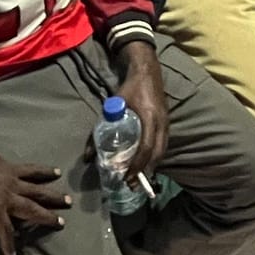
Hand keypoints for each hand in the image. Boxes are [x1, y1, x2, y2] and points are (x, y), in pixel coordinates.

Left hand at [111, 39, 168, 179]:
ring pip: (162, 151)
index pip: (146, 147)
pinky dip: (155, 156)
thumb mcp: (111, 106)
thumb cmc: (129, 87)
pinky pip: (163, 144)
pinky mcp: (167, 122)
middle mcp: (162, 123)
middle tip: (132, 184)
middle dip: (145, 171)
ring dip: (151, 166)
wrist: (148, 70)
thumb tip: (87, 156)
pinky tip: (145, 162)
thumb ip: (98, 130)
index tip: (127, 177)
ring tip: (138, 177)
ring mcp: (167, 123)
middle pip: (158, 154)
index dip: (137, 165)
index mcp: (150, 118)